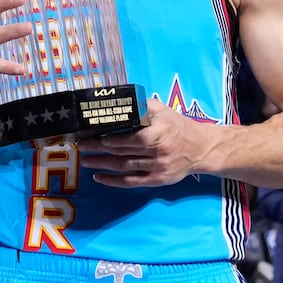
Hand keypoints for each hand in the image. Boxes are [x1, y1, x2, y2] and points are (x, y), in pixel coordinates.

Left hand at [78, 99, 204, 187]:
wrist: (201, 149)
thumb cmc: (178, 126)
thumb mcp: (163, 110)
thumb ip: (142, 106)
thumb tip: (118, 101)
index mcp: (160, 132)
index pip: (133, 137)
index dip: (112, 138)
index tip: (93, 134)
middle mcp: (159, 151)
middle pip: (124, 151)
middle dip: (99, 148)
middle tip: (81, 145)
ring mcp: (157, 168)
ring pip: (124, 167)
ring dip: (102, 164)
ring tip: (84, 159)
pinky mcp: (157, 180)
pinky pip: (131, 182)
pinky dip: (113, 181)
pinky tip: (98, 177)